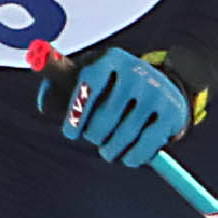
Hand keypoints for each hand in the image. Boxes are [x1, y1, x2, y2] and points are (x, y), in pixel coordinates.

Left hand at [36, 44, 198, 168]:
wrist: (161, 86)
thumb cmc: (110, 87)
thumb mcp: (86, 80)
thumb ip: (58, 89)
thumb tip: (45, 106)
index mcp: (111, 59)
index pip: (89, 84)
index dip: (77, 113)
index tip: (70, 134)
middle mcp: (136, 71)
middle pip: (106, 116)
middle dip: (95, 135)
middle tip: (94, 138)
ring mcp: (156, 91)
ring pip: (125, 134)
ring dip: (111, 150)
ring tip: (108, 151)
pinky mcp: (172, 112)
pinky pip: (147, 144)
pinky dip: (134, 157)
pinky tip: (128, 158)